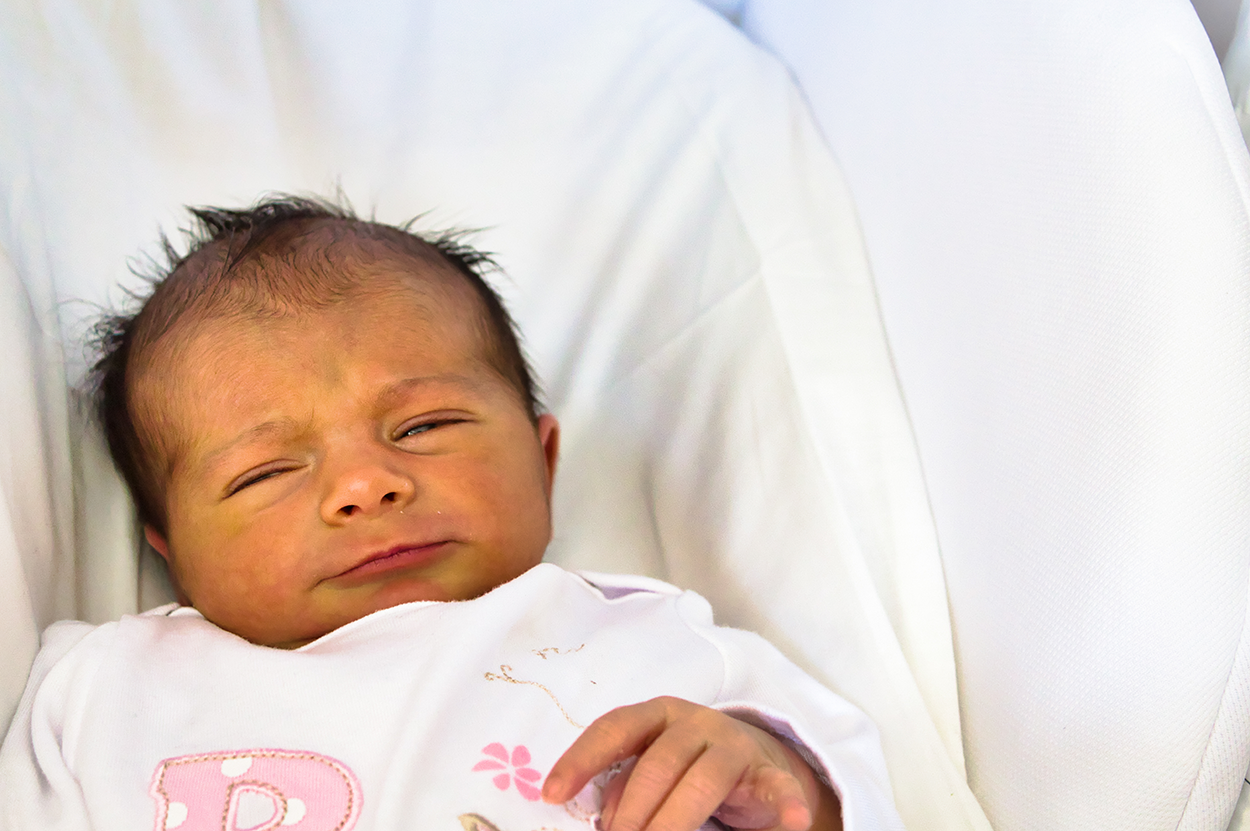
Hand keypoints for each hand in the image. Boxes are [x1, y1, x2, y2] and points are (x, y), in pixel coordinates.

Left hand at [541, 696, 840, 830]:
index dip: (582, 759)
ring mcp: (735, 746)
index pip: (614, 729)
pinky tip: (790, 824)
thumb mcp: (648, 769)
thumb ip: (622, 788)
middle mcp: (695, 723)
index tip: (550, 794)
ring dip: (677, 819)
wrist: (756, 759)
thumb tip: (602, 822)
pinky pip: (777, 787)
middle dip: (632, 811)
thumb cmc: (685, 766)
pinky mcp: (771, 773)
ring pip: (703, 780)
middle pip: (657, 763)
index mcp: (656, 716)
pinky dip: (784, 805)